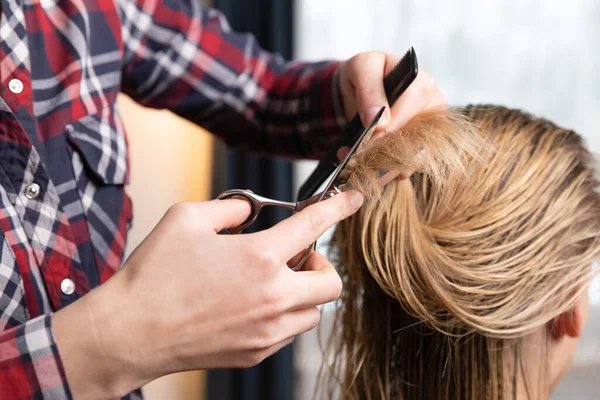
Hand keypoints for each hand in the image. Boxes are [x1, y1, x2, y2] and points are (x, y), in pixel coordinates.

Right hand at [52, 191, 363, 398]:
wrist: (130, 333)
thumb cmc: (154, 275)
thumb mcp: (186, 219)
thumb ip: (227, 210)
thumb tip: (247, 213)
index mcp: (258, 257)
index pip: (314, 225)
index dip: (339, 209)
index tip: (353, 202)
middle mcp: (272, 296)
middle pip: (332, 283)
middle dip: (322, 265)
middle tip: (296, 257)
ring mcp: (267, 330)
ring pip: (313, 312)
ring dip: (302, 292)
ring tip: (270, 283)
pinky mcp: (256, 353)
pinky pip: (289, 333)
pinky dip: (283, 316)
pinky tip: (252, 306)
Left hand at [337, 51, 446, 171]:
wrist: (362, 85)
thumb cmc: (365, 72)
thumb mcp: (361, 68)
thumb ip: (370, 90)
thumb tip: (380, 121)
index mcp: (421, 83)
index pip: (409, 115)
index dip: (386, 134)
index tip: (364, 147)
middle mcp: (433, 106)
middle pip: (414, 140)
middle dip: (382, 155)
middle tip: (354, 163)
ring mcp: (431, 127)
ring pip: (414, 158)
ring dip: (384, 168)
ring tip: (357, 167)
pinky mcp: (423, 145)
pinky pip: (409, 165)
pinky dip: (387, 172)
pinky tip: (369, 170)